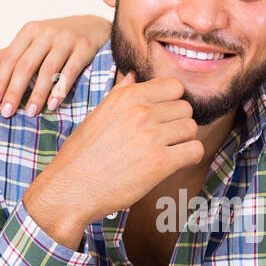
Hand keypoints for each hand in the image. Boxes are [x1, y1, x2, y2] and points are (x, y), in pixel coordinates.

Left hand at [0, 15, 110, 117]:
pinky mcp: (85, 47)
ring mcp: (67, 39)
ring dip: (38, 94)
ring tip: (30, 113)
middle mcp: (46, 32)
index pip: (10, 58)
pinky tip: (53, 104)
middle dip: (15, 91)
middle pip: (26, 65)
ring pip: (48, 69)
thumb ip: (7, 55)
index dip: (0, 80)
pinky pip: (71, 71)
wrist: (95, 27)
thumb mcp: (32, 43)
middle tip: (6, 112)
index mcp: (29, 31)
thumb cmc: (57, 40)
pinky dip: (61, 89)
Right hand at [21, 72, 201, 247]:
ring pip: (191, 128)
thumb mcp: (97, 116)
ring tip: (167, 152)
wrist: (70, 190)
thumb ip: (120, 94)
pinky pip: (194, 150)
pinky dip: (189, 157)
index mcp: (126, 97)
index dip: (173, 102)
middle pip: (185, 107)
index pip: (174, 86)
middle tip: (164, 139)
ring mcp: (151, 136)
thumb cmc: (81, 156)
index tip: (165, 116)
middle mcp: (140, 112)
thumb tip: (133, 76)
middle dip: (178, 122)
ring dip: (184, 140)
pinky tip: (174, 164)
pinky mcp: (160, 162)